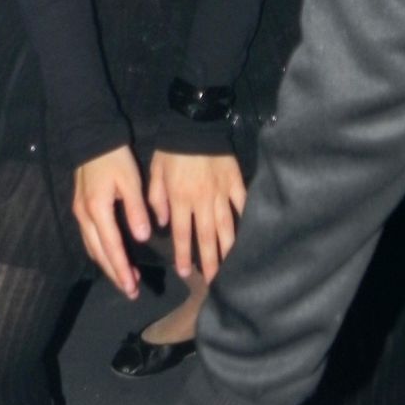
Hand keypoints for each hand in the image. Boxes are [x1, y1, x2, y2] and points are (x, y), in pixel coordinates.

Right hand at [73, 145, 151, 298]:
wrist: (92, 137)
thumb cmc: (115, 157)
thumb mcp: (130, 181)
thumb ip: (135, 210)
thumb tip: (142, 238)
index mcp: (97, 210)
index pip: (111, 247)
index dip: (122, 269)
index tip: (132, 287)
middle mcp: (84, 216)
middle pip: (99, 253)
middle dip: (115, 273)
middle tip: (130, 291)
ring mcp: (79, 212)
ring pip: (92, 247)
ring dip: (107, 264)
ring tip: (124, 278)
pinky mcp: (79, 207)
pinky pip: (89, 237)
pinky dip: (100, 251)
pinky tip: (110, 255)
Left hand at [148, 150, 246, 283]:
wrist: (196, 123)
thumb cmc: (172, 149)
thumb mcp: (156, 172)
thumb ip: (157, 200)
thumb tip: (164, 223)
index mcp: (181, 199)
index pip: (183, 234)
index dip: (183, 256)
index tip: (185, 272)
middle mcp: (203, 201)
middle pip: (208, 238)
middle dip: (210, 262)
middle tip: (213, 281)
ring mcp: (222, 192)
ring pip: (226, 227)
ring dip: (228, 249)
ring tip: (230, 267)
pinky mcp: (236, 182)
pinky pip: (242, 205)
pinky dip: (245, 221)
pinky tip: (248, 234)